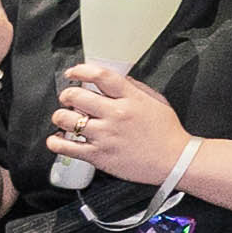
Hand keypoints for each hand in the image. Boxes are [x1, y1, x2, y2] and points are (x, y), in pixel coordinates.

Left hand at [49, 66, 186, 186]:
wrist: (176, 161)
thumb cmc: (167, 132)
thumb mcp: (156, 102)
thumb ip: (134, 88)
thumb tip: (113, 80)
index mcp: (131, 98)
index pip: (100, 76)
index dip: (80, 70)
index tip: (73, 73)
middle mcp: (116, 114)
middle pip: (76, 96)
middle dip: (66, 95)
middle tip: (68, 100)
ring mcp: (105, 136)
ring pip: (65, 120)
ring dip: (60, 117)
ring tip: (64, 119)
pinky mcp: (98, 156)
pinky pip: (65, 146)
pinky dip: (55, 141)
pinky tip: (59, 138)